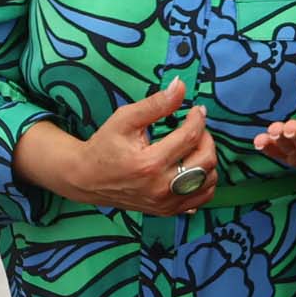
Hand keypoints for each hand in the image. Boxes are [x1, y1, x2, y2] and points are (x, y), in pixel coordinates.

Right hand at [73, 78, 217, 214]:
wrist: (87, 179)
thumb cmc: (104, 146)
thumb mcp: (125, 119)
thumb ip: (155, 103)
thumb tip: (181, 86)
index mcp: (149, 163)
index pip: (190, 137)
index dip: (198, 118)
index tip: (196, 110)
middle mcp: (160, 187)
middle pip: (206, 160)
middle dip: (206, 138)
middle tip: (196, 128)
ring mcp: (165, 202)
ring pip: (209, 181)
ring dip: (207, 159)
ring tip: (193, 146)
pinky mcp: (167, 210)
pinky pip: (202, 197)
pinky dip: (204, 180)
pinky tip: (192, 166)